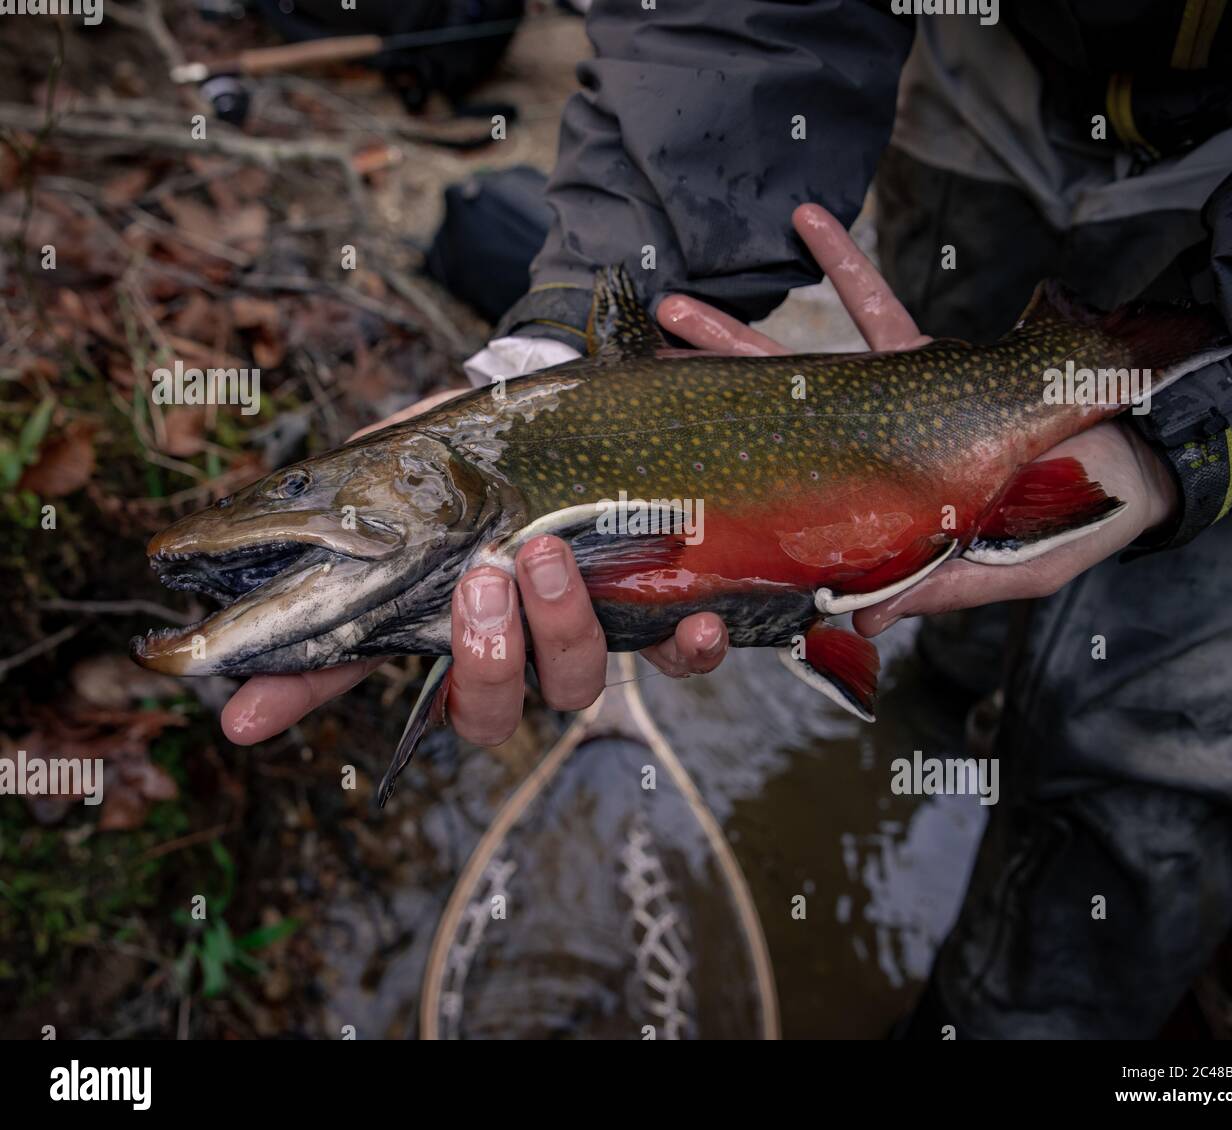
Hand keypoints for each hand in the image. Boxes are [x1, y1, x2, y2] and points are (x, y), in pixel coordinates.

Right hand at [221, 396, 729, 747]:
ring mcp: (580, 640)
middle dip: (481, 656)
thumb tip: (314, 499)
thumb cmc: (496, 436)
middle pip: (483, 710)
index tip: (240, 715)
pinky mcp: (655, 619)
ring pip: (570, 689)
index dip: (298, 697)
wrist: (589, 404)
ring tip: (547, 555)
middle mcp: (509, 645)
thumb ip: (381, 477)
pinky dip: (686, 650)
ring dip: (559, 633)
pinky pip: (674, 665)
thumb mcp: (428, 444)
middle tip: (480, 578)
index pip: (353, 669)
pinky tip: (695, 618)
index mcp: (437, 613)